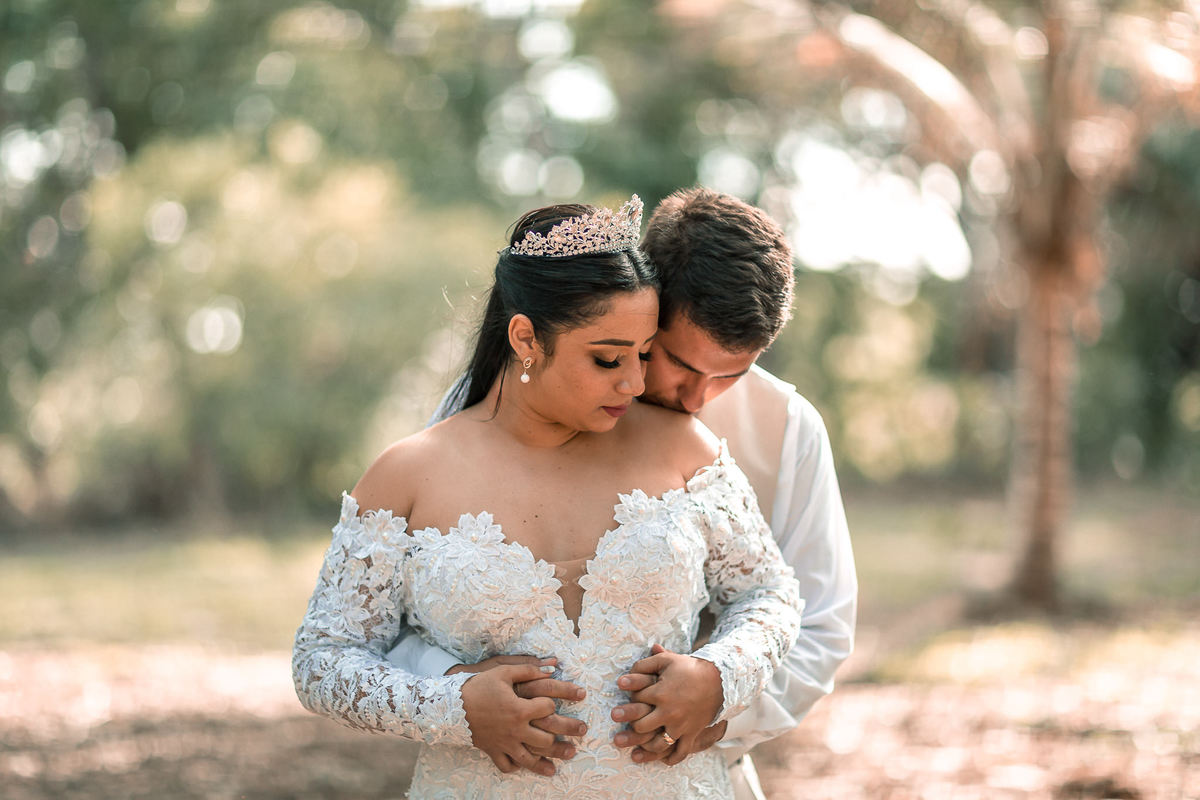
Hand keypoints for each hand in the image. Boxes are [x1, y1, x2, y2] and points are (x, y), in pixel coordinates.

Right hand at [459, 657, 586, 775]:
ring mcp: (505, 744)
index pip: (548, 708)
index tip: (564, 698)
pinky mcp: (493, 751)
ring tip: (566, 759)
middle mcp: (515, 730)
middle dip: (568, 734)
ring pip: (531, 758)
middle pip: (547, 738)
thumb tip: (553, 665)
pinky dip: (517, 767)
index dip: (558, 700)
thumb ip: (529, 668)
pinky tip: (526, 765)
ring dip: (550, 761)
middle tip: (583, 731)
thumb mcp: (503, 671)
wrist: (450, 706)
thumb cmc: (478, 686)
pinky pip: (507, 766)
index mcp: (519, 709)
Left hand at [610, 644, 723, 764]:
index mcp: (660, 693)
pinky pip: (680, 752)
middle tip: (627, 725)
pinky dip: (671, 759)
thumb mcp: (666, 660)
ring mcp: (681, 725)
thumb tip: (622, 679)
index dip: (631, 697)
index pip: (636, 699)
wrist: (718, 680)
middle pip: (641, 726)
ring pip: (658, 744)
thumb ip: (643, 665)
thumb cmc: (688, 668)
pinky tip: (663, 760)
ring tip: (637, 747)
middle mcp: (669, 712)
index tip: (631, 695)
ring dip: (646, 747)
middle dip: (632, 725)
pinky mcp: (692, 733)